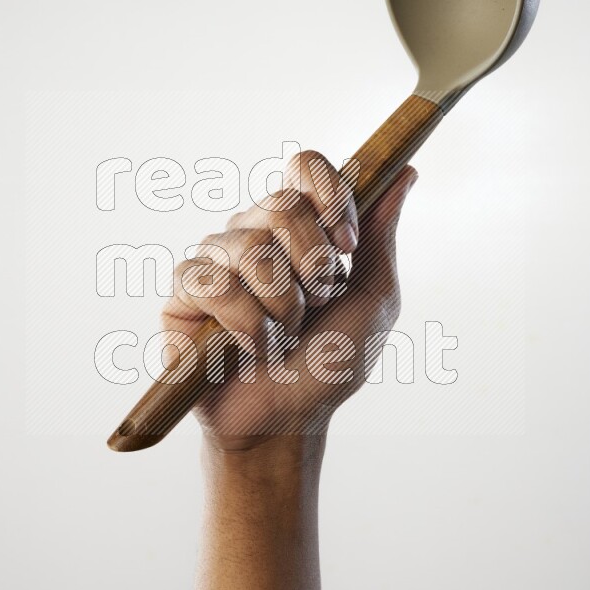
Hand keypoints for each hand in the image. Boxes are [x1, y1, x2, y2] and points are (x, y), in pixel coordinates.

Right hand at [160, 150, 417, 449]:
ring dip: (283, 305)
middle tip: (317, 305)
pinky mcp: (184, 295)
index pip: (304, 166)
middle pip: (282, 203)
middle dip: (314, 264)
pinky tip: (251, 347)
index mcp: (297, 227)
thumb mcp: (374, 300)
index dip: (329, 196)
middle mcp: (252, 233)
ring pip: (251, 248)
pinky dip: (245, 324)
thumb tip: (406, 172)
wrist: (289, 422)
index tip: (347, 245)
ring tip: (283, 335)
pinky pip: (213, 284)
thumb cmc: (329, 365)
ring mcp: (215, 262)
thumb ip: (381, 236)